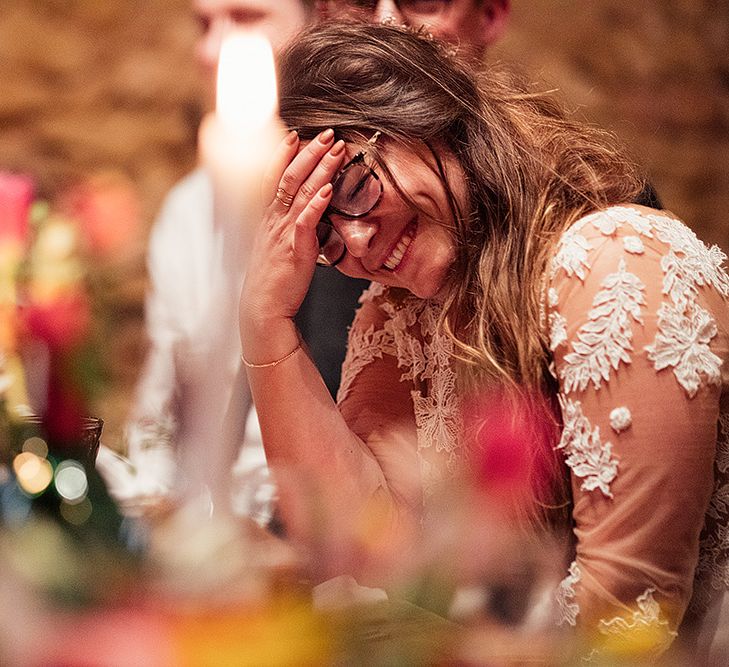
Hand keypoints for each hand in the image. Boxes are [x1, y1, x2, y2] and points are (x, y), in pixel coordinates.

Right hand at [240, 129, 344, 345]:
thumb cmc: (274, 280)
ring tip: (335, 150)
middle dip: (310, 153)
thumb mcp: (279, 247)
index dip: (284, 155)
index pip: (275, 178)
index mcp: (268, 219)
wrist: (263, 308)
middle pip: (290, 178)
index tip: (297, 135)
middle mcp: (273, 221)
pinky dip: (316, 204)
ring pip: (300, 193)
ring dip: (320, 169)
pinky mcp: (294, 250)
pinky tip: (327, 190)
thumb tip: (309, 213)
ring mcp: (282, 233)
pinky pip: (304, 222)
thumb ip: (291, 227)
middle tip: (327, 134)